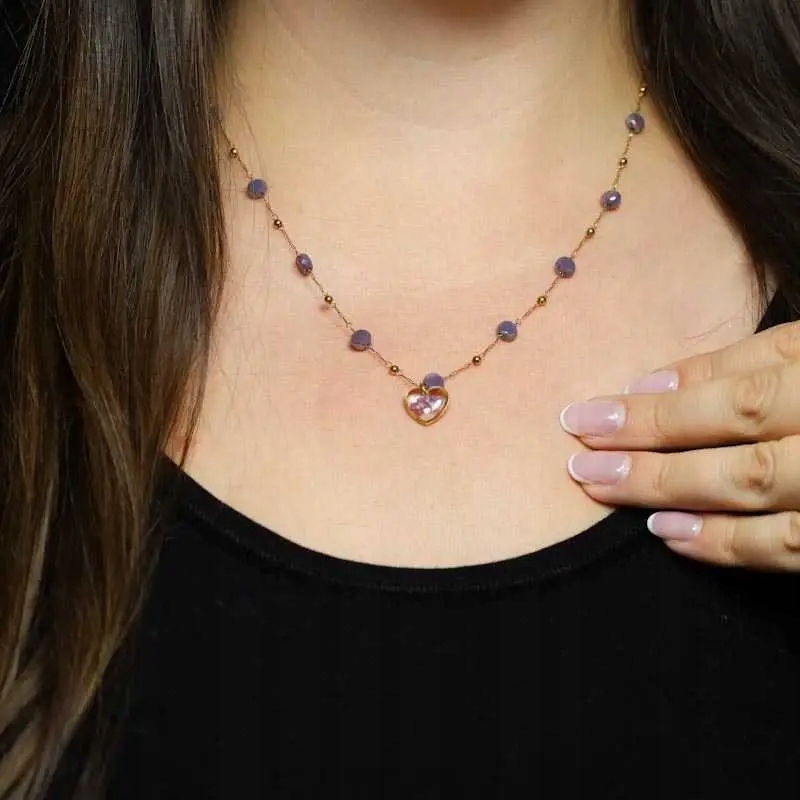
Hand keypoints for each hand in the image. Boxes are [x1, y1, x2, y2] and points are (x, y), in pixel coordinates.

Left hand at [559, 322, 799, 570]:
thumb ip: (755, 365)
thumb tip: (652, 386)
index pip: (748, 369)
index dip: (673, 384)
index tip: (604, 401)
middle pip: (740, 412)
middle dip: (652, 425)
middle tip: (578, 434)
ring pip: (753, 478)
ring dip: (668, 482)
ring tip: (598, 481)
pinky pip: (789, 543)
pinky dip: (725, 542)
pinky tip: (665, 533)